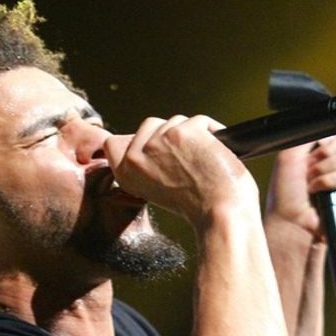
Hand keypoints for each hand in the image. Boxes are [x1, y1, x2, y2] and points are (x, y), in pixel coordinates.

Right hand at [103, 115, 256, 223]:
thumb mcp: (157, 191)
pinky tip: (217, 154)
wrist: (221, 215)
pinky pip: (202, 121)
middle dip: (172, 135)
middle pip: (153, 124)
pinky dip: (215, 133)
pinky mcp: (184, 131)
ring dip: (195, 136)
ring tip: (204, 162)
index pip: (115, 143)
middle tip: (189, 162)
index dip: (139, 140)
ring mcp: (160, 141)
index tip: (156, 150)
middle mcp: (137, 156)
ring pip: (178, 121)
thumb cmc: (199, 208)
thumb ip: (147, 167)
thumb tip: (154, 141)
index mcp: (126, 174)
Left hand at [264, 132, 335, 240]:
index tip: (316, 144)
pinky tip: (317, 190)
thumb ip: (309, 135)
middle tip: (310, 164)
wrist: (288, 221)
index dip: (333, 136)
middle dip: (327, 150)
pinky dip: (331, 180)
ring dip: (325, 167)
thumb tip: (331, 130)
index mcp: (322, 156)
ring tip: (310, 181)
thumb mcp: (290, 154)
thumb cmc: (285, 193)